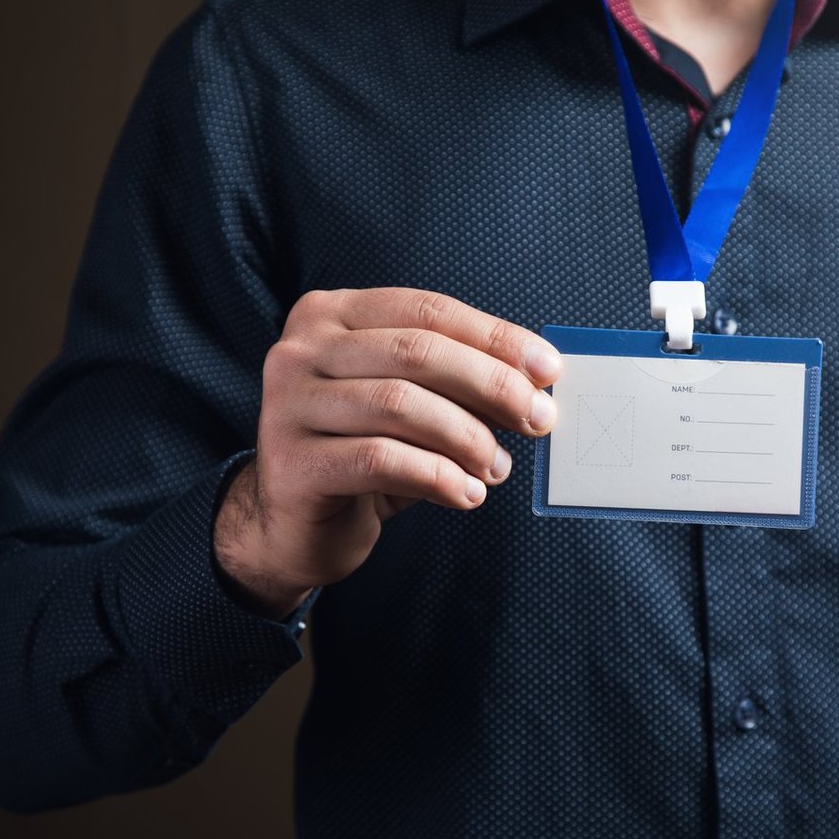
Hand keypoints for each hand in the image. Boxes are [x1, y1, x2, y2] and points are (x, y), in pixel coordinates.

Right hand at [214, 287, 561, 616]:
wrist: (294, 527)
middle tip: (538, 420)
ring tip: (497, 468)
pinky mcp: (293, 462)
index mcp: (332, 315)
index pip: (427, 311)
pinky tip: (466, 494)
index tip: (548, 370)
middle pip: (417, 352)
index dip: (494, 337)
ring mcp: (289, 404)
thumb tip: (536, 382)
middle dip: (492, 384)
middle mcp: (300, 349)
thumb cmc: (364, 454)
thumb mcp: (412, 405)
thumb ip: (457, 383)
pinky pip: (381, 460)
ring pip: (399, 404)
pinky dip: (438, 476)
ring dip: (467, 437)